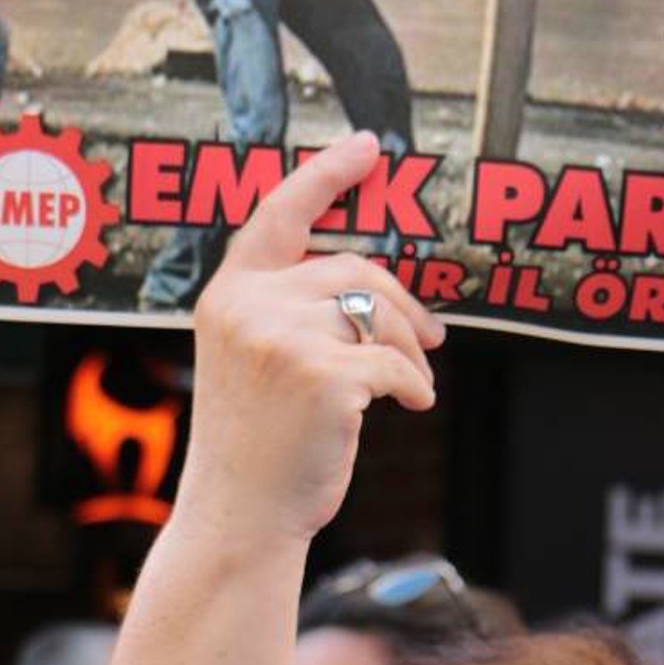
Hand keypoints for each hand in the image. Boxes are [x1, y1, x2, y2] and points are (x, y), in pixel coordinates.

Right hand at [181, 133, 443, 548]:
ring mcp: (281, 337)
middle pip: (352, 268)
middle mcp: (248, 305)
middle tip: (435, 336)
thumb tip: (381, 289)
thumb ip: (290, 311)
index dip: (327, 175)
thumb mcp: (254, 360)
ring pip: (378, 313)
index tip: (367, 148)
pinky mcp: (320, 375)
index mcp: (228, 293)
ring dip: (411, 349)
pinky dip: (414, 384)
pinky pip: (394, 362)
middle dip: (402, 301)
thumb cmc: (256, 445)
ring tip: (413, 383)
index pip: (280, 213)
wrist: (240, 516)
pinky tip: (409, 407)